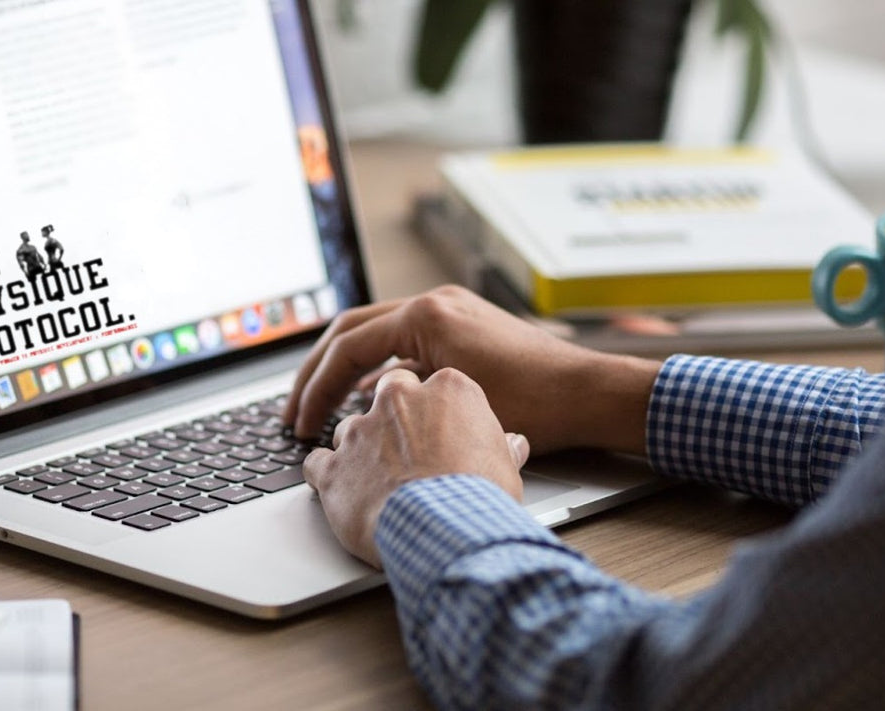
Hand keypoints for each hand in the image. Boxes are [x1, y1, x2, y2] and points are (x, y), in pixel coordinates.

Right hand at [286, 286, 657, 454]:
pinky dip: (380, 371)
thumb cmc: (535, 406)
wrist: (590, 394)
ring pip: (376, 334)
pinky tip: (371, 404)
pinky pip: (405, 343)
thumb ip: (398, 400)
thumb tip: (359, 412)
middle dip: (317, 374)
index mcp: (427, 315)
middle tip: (294, 412)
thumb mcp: (453, 405)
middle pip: (351, 331)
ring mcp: (451, 311)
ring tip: (323, 409)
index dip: (316, 389)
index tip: (301, 423)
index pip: (347, 346)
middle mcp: (436, 303)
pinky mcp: (464, 327)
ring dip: (346, 370)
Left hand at [303, 368, 530, 566]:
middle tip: (407, 451)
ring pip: (350, 429)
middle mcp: (398, 400)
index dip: (435, 413)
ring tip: (378, 483)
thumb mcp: (506, 467)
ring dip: (361, 451)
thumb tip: (513, 445)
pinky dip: (326, 476)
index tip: (439, 432)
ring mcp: (360, 431)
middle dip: (393, 419)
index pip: (433, 385)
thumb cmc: (480, 497)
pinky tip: (342, 493)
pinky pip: (317, 463)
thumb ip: (501, 447)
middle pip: (387, 396)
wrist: (445, 530)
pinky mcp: (333, 466)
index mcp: (446, 390)